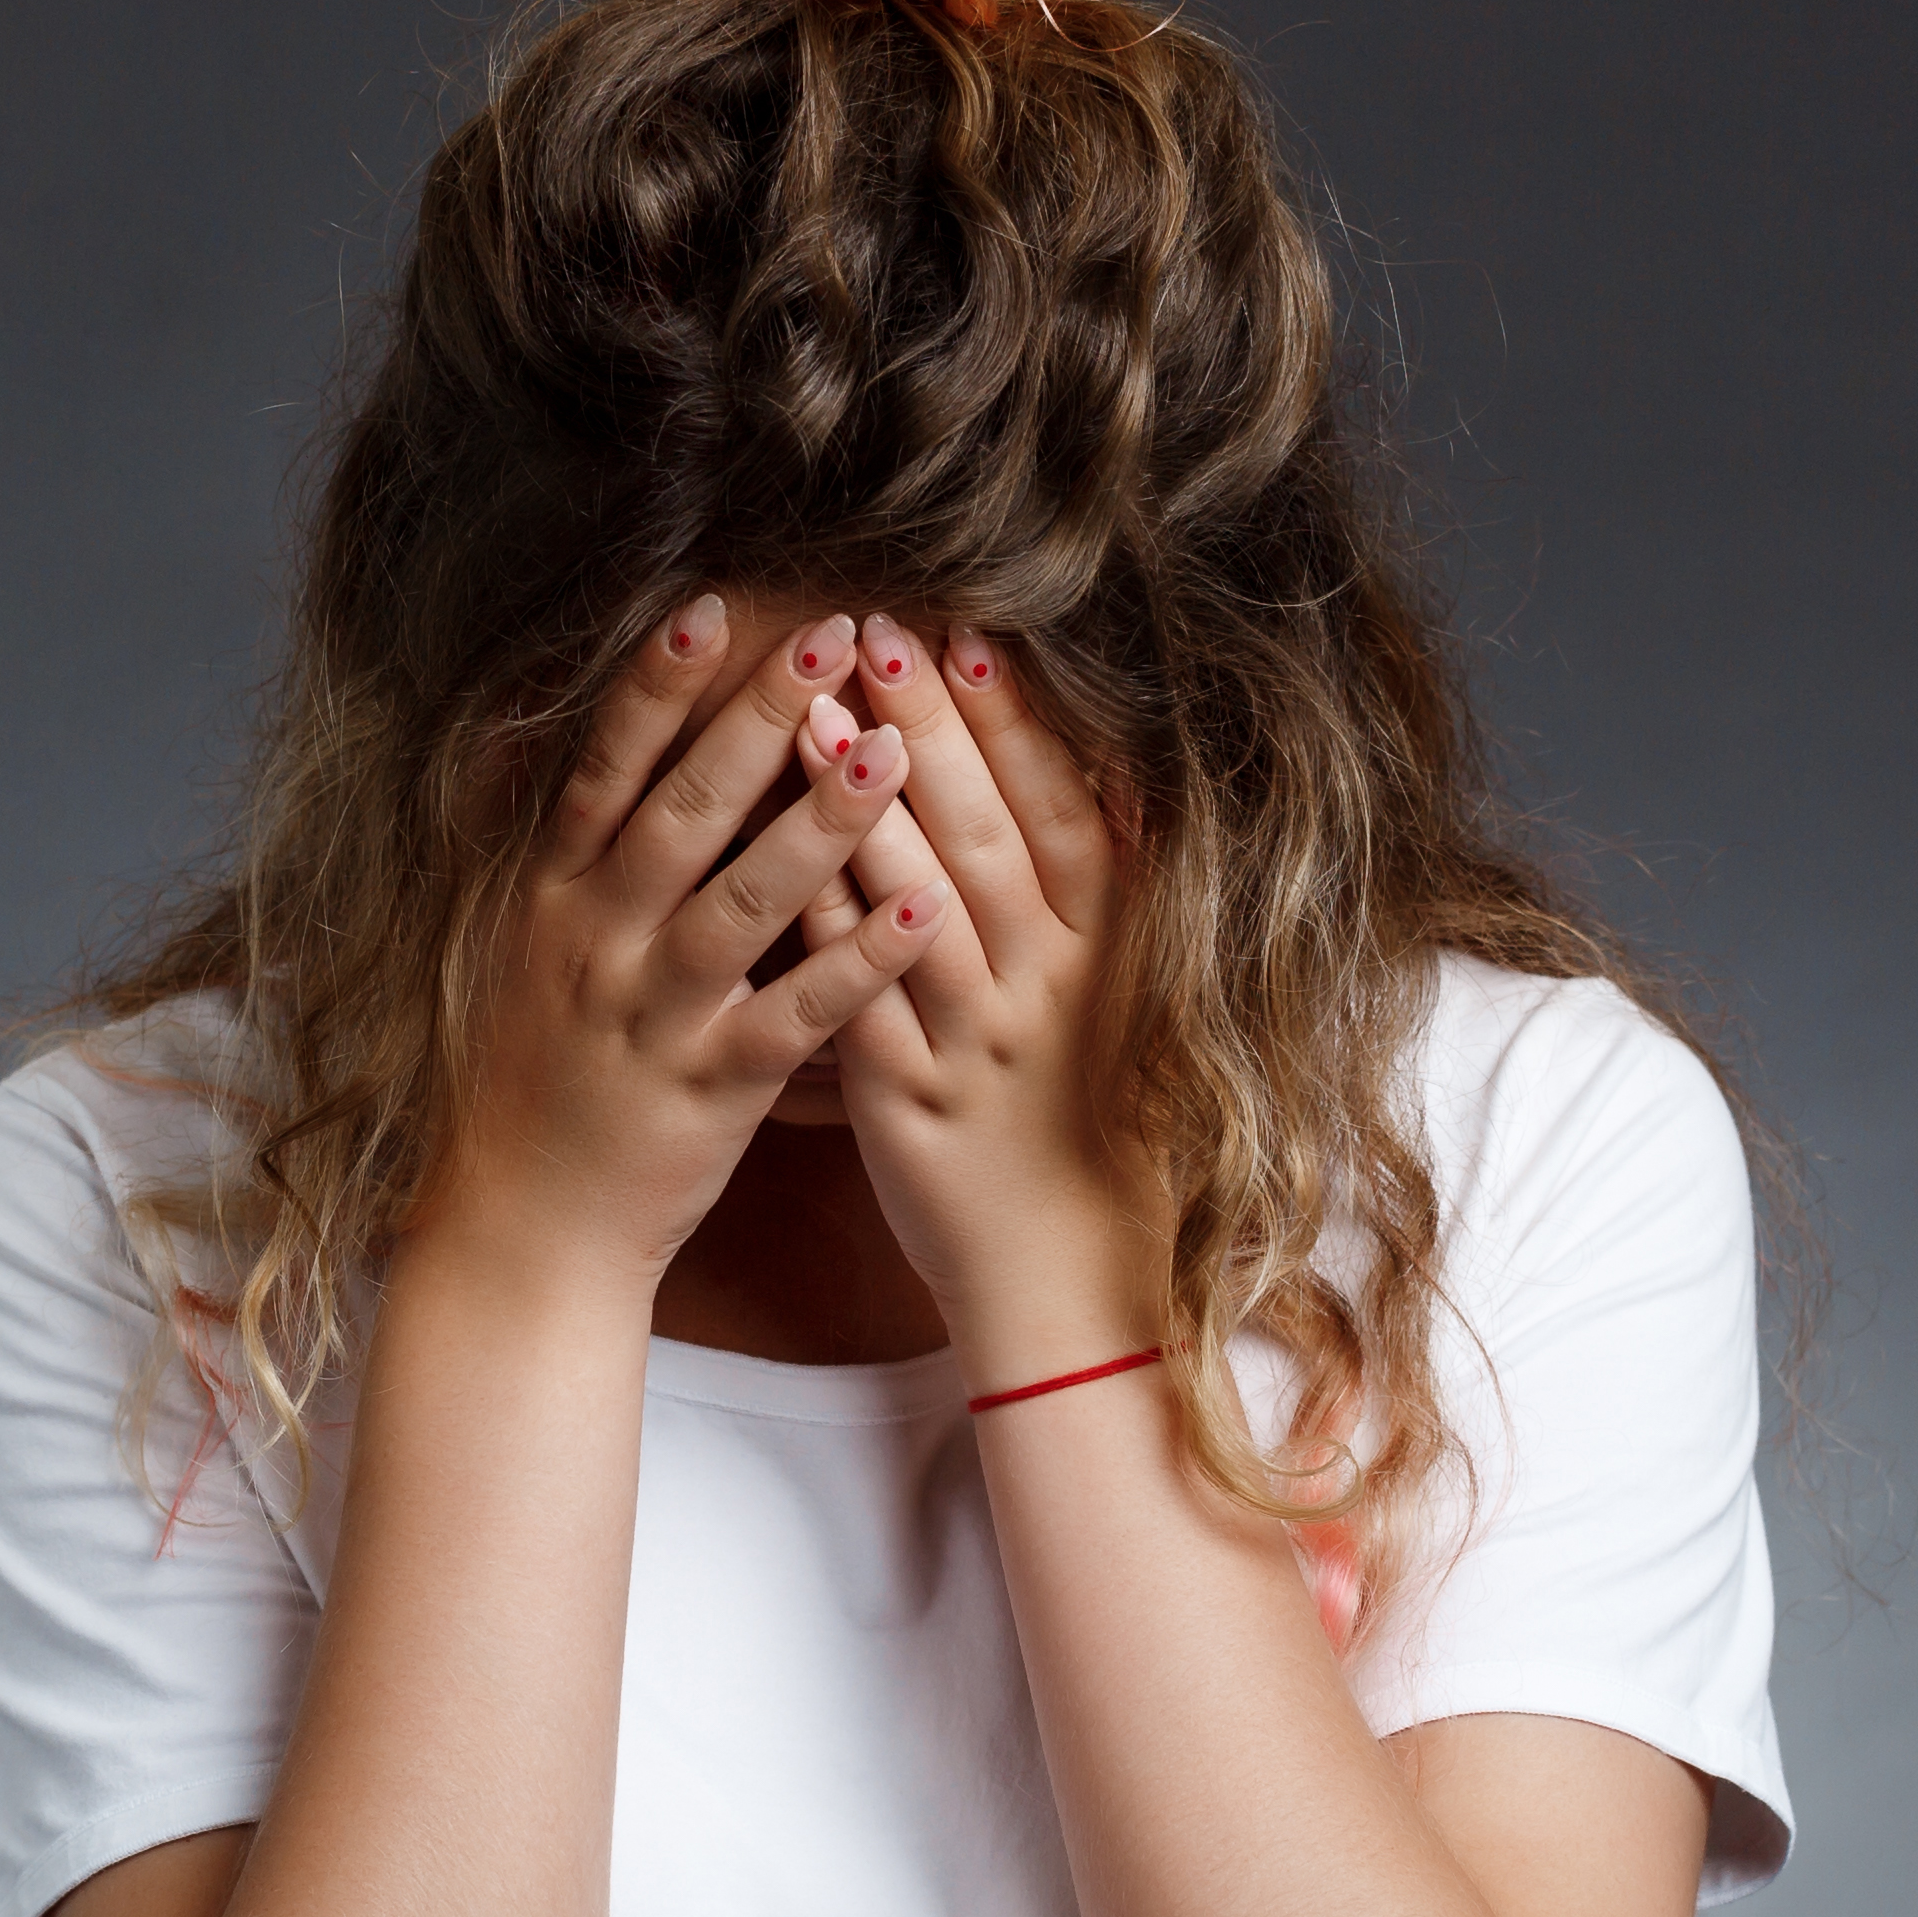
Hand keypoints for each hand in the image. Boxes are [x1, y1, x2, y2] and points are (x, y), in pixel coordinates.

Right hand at [414, 598, 947, 1286]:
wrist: (522, 1230)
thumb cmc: (542, 1079)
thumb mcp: (526, 950)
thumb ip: (575, 853)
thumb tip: (593, 738)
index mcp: (552, 897)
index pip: (604, 771)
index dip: (654, 687)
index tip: (712, 606)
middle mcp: (595, 942)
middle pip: (682, 812)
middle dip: (757, 719)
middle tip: (831, 635)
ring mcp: (651, 1016)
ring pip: (742, 904)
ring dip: (822, 823)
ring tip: (898, 749)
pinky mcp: (709, 1091)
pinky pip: (794, 1017)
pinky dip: (861, 962)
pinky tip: (927, 910)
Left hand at [793, 617, 1167, 1376]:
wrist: (1083, 1287)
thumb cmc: (1106, 1127)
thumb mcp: (1137, 1002)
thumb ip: (1118, 893)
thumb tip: (1119, 768)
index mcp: (1111, 956)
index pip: (1063, 815)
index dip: (1017, 725)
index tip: (969, 634)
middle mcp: (1048, 992)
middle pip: (985, 838)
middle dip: (930, 730)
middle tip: (875, 628)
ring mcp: (976, 1048)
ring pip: (917, 910)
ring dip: (864, 809)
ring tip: (815, 715)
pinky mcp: (906, 1106)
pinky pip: (854, 1004)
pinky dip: (822, 931)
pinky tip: (780, 862)